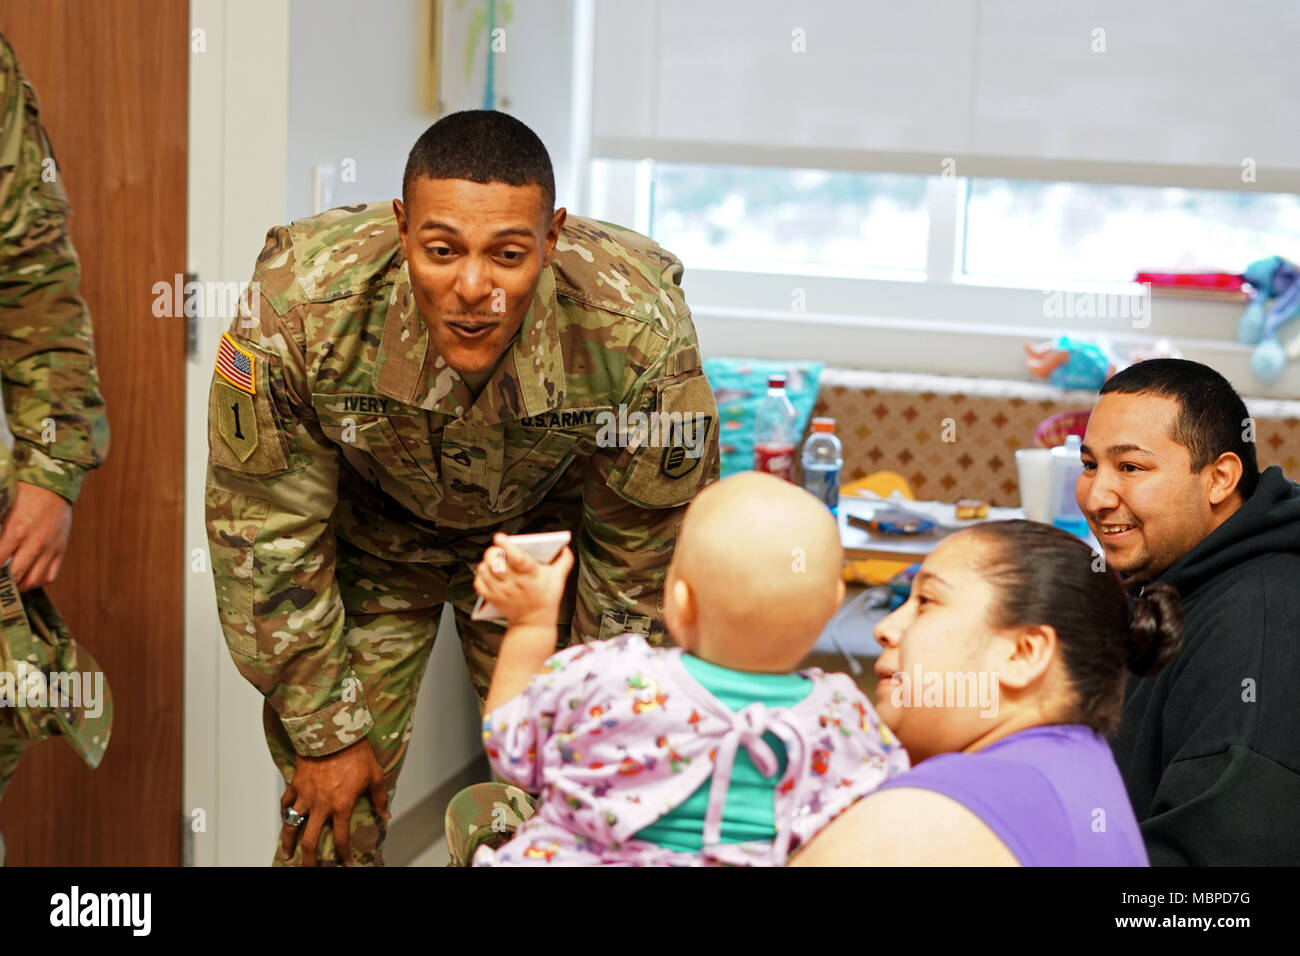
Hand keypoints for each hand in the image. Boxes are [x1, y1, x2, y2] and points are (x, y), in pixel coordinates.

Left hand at [0, 481, 72, 590]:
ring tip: (9, 584)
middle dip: (1, 583)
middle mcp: (35, 543)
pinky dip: (37, 582)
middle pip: (15, 576)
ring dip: (18, 587)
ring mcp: (50, 548)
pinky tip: (27, 579)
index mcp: (17, 531)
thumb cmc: (23, 493)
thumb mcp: (4, 510)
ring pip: (34, 580)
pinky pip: (50, 575)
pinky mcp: (61, 549)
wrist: (54, 483)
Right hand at [279, 737, 389, 866]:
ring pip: (291, 825)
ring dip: (288, 842)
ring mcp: (305, 796)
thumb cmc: (356, 752)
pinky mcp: (296, 783)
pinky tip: (284, 818)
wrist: (334, 732)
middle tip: (310, 869)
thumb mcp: (375, 774)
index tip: (347, 864)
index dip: (344, 855)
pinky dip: (284, 812)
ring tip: (287, 854)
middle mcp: (321, 805)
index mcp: (341, 806)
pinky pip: (286, 802)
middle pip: (311, 841)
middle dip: (309, 860)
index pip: (341, 839)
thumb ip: (378, 797)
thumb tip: (385, 814)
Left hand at [474, 533, 574, 627]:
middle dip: (493, 552)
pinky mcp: (493, 598)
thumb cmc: (546, 599)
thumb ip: (564, 561)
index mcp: (531, 576)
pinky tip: (487, 572)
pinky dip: (480, 575)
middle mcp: (514, 584)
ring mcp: (501, 592)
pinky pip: (479, 583)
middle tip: (497, 549)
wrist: (534, 622)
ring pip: (485, 571)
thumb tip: (565, 547)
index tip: (500, 537)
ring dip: (486, 562)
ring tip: (493, 559)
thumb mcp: (559, 579)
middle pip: (495, 563)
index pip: (517, 558)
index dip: (507, 546)